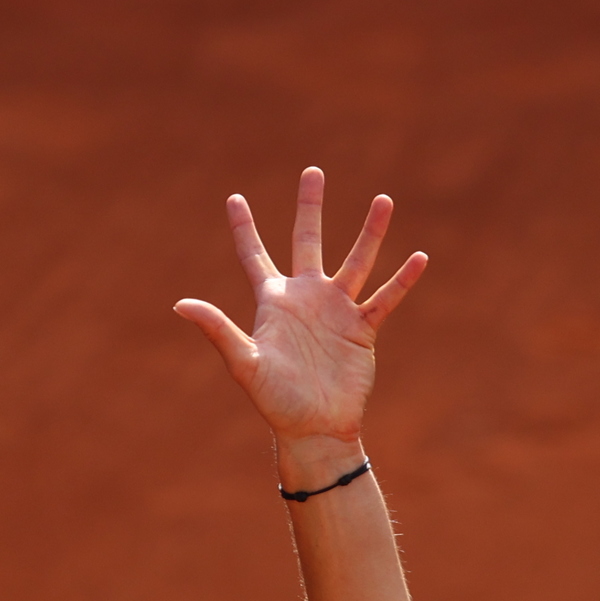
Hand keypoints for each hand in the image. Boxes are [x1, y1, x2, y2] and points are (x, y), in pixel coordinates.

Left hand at [175, 167, 427, 450]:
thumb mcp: (244, 363)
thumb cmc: (274, 401)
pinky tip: (419, 257)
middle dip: (310, 207)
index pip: (254, 255)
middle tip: (313, 172)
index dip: (244, 227)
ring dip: (370, 232)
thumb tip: (180, 304)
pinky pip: (385, 299)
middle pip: (308, 241)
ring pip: (356, 261)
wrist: (314, 428)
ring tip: (384, 200)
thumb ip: (218, 329)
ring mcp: (336, 311)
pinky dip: (402, 280)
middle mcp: (306, 299)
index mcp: (274, 302)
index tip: (234, 197)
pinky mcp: (362, 329)